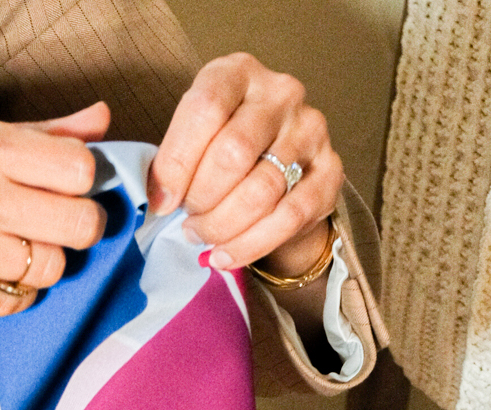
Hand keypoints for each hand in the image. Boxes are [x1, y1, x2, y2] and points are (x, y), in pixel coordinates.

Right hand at [0, 104, 111, 328]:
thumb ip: (37, 133)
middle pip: (79, 226)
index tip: (68, 186)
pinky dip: (11, 291)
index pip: (79, 171)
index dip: (84, 182)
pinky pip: (14, 302)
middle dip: (78, 226)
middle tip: (55, 223)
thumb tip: (99, 122)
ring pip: (50, 269)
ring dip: (42, 261)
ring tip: (11, 246)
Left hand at [150, 55, 342, 281]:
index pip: (205, 108)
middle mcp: (280, 93)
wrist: (281, 171)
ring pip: (261, 190)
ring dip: (223, 226)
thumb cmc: (225, 151)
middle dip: (202, 199)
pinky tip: (226, 256)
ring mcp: (310, 130)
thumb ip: (175, 160)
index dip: (177, 162)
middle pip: (233, 152)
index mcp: (239, 72)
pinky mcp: (330, 171)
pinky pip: (288, 218)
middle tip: (188, 222)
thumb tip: (159, 200)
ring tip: (203, 237)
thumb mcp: (195, 139)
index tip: (163, 201)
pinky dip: (250, 245)